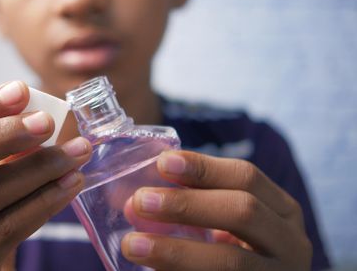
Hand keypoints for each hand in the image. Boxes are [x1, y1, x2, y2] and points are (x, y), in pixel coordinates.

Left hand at [121, 150, 311, 270]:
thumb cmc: (233, 252)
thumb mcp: (225, 223)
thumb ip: (192, 206)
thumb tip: (133, 203)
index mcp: (282, 210)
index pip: (246, 177)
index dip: (203, 167)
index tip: (162, 162)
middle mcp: (291, 242)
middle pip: (243, 211)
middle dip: (186, 204)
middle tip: (140, 201)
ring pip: (231, 261)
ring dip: (175, 250)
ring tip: (132, 244)